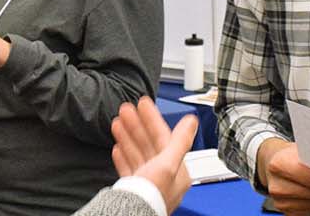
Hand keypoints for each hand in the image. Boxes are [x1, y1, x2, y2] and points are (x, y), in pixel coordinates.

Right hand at [111, 97, 198, 214]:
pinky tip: (117, 148)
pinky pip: (129, 168)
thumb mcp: (168, 163)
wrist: (130, 213)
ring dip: (128, 136)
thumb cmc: (152, 195)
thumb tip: (192, 121)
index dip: (153, 119)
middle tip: (126, 109)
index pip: (165, 138)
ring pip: (138, 154)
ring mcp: (148, 183)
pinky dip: (124, 156)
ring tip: (118, 122)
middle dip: (137, 125)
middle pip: (150, 145)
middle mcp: (164, 177)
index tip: (143, 105)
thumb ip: (180, 141)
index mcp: (176, 171)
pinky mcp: (134, 189)